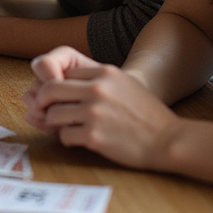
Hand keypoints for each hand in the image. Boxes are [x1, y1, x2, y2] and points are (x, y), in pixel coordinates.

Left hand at [24, 46, 179, 170]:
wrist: (169, 140)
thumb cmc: (145, 114)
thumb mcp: (123, 84)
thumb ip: (96, 80)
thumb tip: (60, 82)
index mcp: (104, 72)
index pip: (62, 73)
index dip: (55, 86)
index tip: (56, 97)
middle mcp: (97, 89)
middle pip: (49, 90)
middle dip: (44, 102)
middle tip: (47, 111)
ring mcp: (94, 112)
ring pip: (52, 114)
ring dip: (56, 123)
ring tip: (69, 127)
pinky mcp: (93, 135)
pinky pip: (63, 135)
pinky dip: (68, 139)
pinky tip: (80, 139)